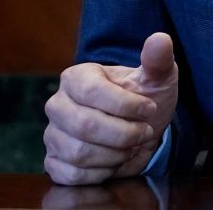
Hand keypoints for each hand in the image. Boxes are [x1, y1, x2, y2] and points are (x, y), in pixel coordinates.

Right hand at [44, 33, 178, 184]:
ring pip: (79, 153)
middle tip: (144, 132)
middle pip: (85, 125)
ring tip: (130, 146)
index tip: (149, 109)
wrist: (141, 131)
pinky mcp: (53, 162)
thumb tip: (160, 39)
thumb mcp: (158, 78)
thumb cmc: (146, 99)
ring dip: (115, 155)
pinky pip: (71, 174)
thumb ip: (158, 59)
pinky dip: (100, 173)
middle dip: (124, 134)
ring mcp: (52, 134)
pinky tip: (114, 162)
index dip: (126, 105)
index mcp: (76, 77)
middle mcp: (58, 104)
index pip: (92, 92)